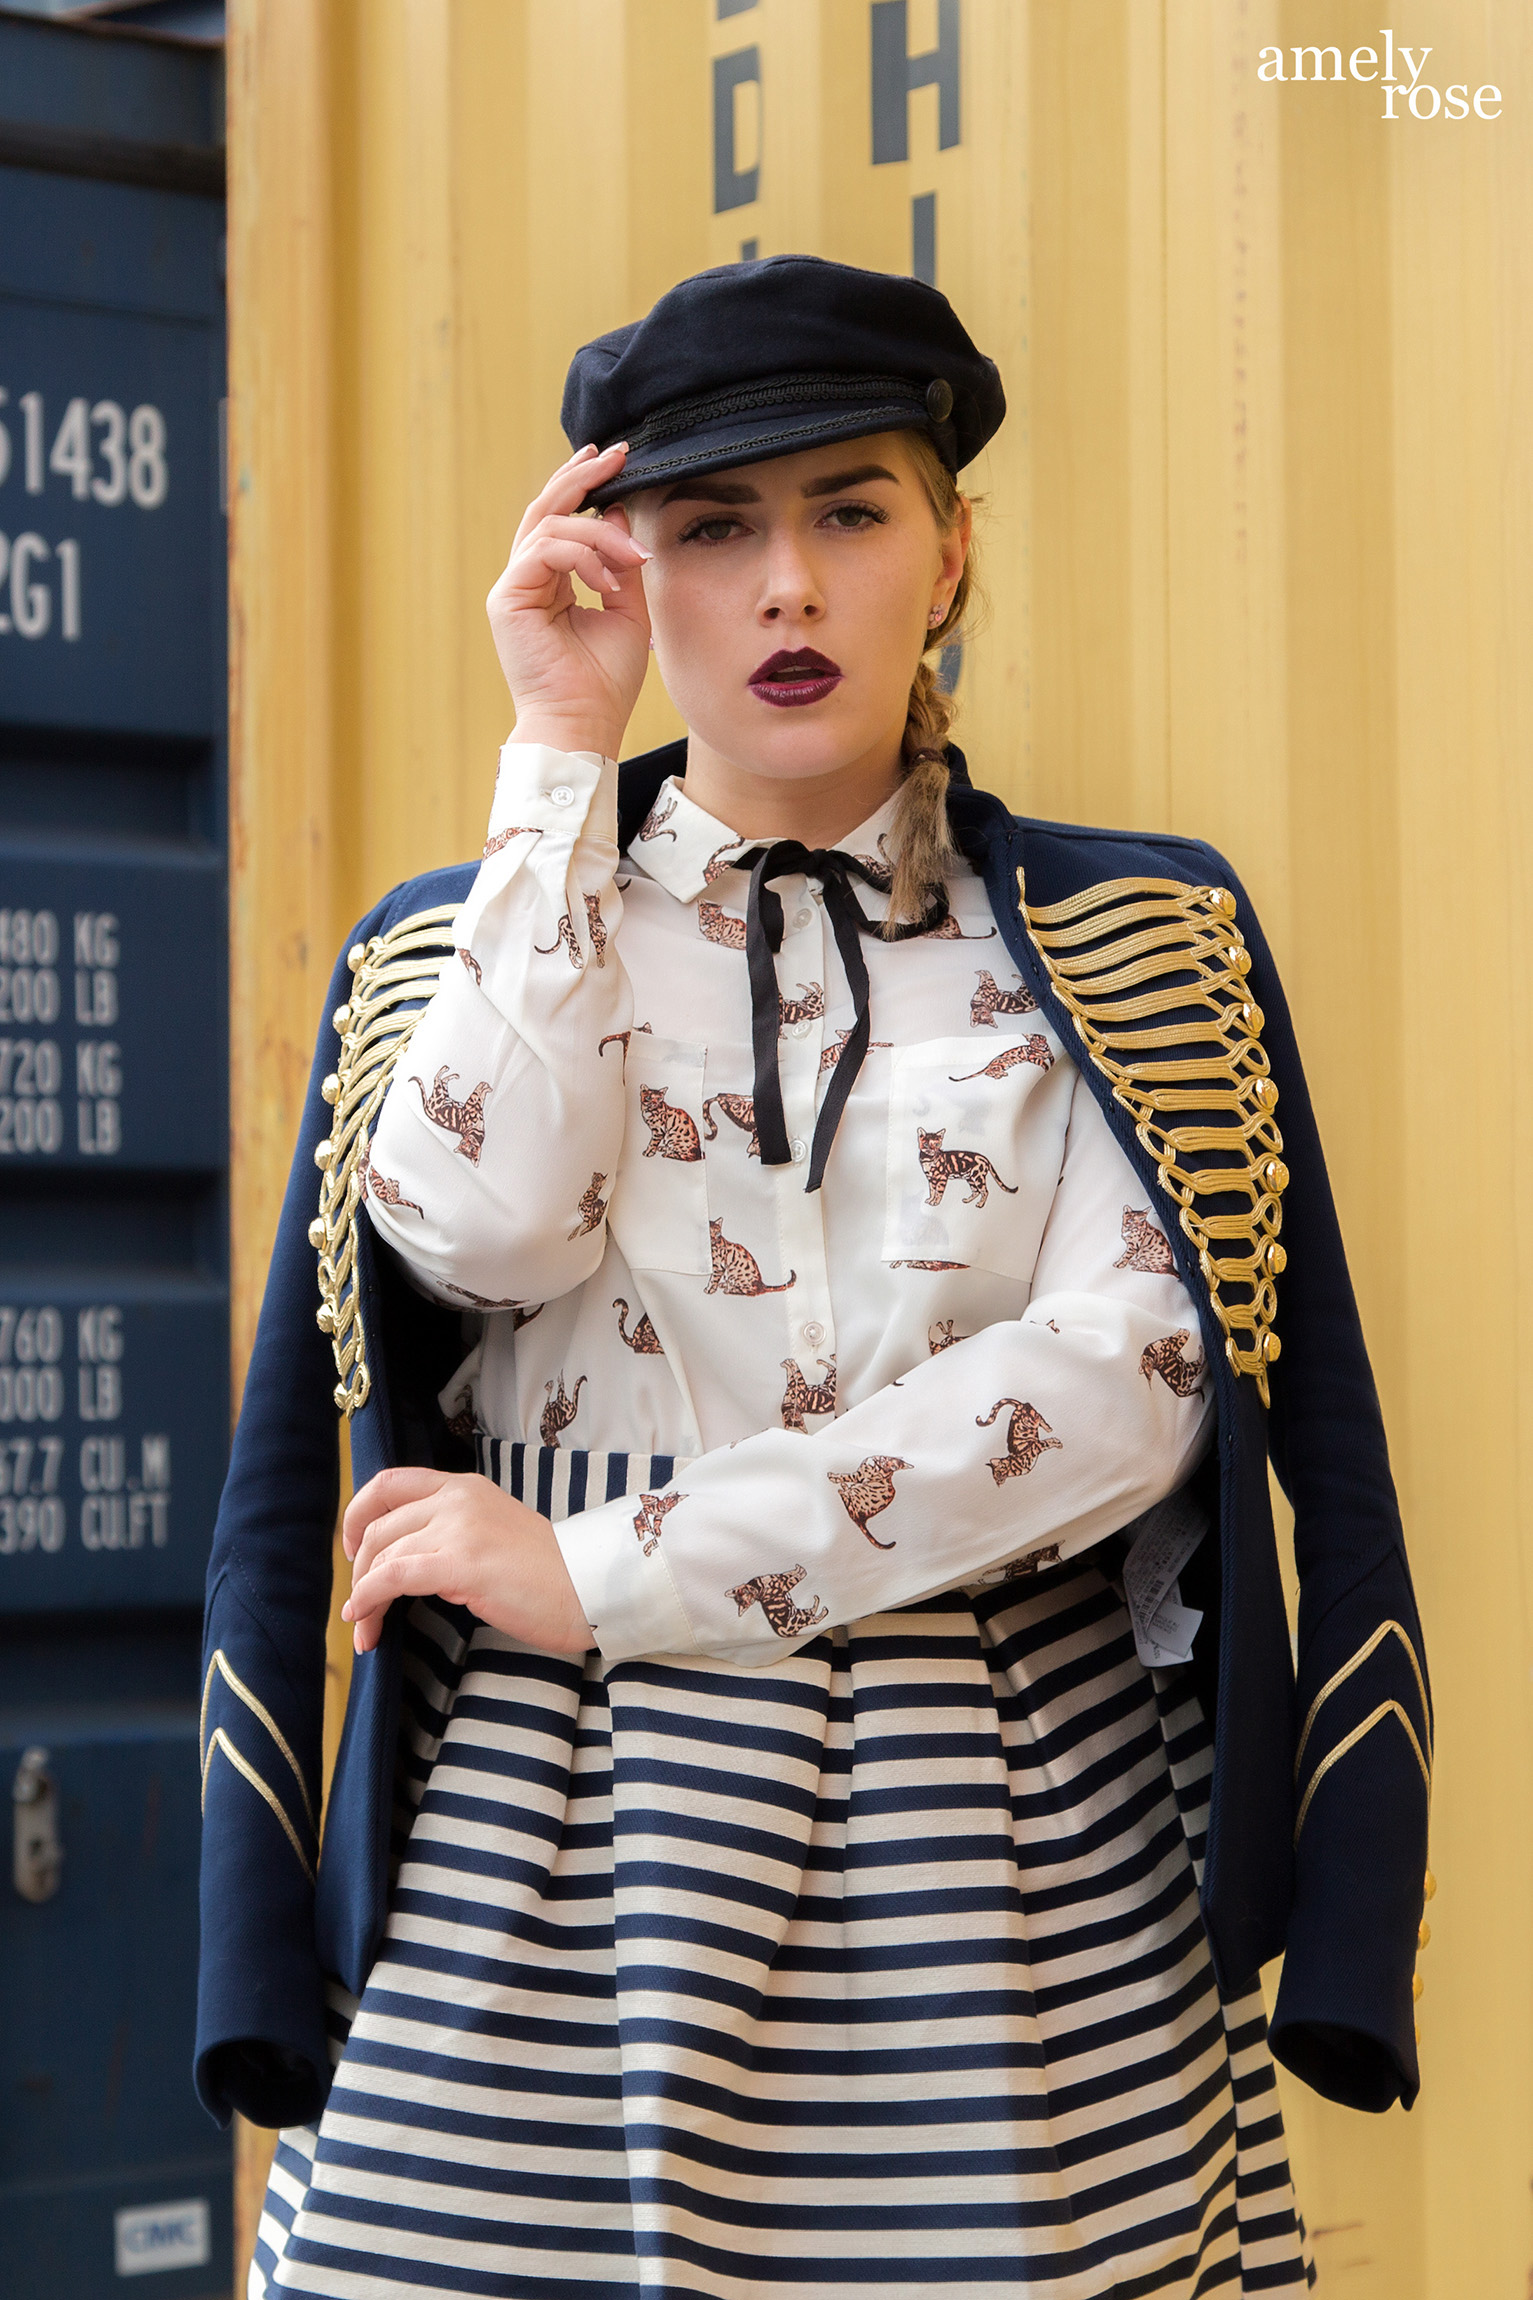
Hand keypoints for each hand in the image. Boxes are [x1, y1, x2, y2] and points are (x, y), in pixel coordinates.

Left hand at [340, 1466, 592, 1657]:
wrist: (590, 1585)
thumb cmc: (548, 1572)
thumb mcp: (493, 1531)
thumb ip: (454, 1530)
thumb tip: (407, 1558)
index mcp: (464, 1486)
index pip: (389, 1483)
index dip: (358, 1514)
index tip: (354, 1549)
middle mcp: (456, 1498)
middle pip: (378, 1525)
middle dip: (358, 1568)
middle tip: (360, 1603)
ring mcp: (458, 1528)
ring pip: (381, 1554)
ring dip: (362, 1595)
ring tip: (364, 1626)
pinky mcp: (460, 1563)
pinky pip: (393, 1578)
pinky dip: (369, 1599)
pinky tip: (364, 1620)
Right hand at [487, 442, 651, 757]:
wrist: (584, 725)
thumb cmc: (604, 683)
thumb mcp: (628, 612)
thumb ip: (622, 563)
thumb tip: (619, 513)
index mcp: (550, 583)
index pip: (563, 520)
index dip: (586, 486)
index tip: (618, 461)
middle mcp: (526, 580)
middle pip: (546, 508)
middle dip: (582, 477)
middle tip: (616, 455)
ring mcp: (512, 588)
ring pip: (550, 526)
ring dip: (599, 532)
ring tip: (633, 558)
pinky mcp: (507, 598)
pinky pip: (544, 551)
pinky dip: (583, 557)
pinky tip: (609, 582)